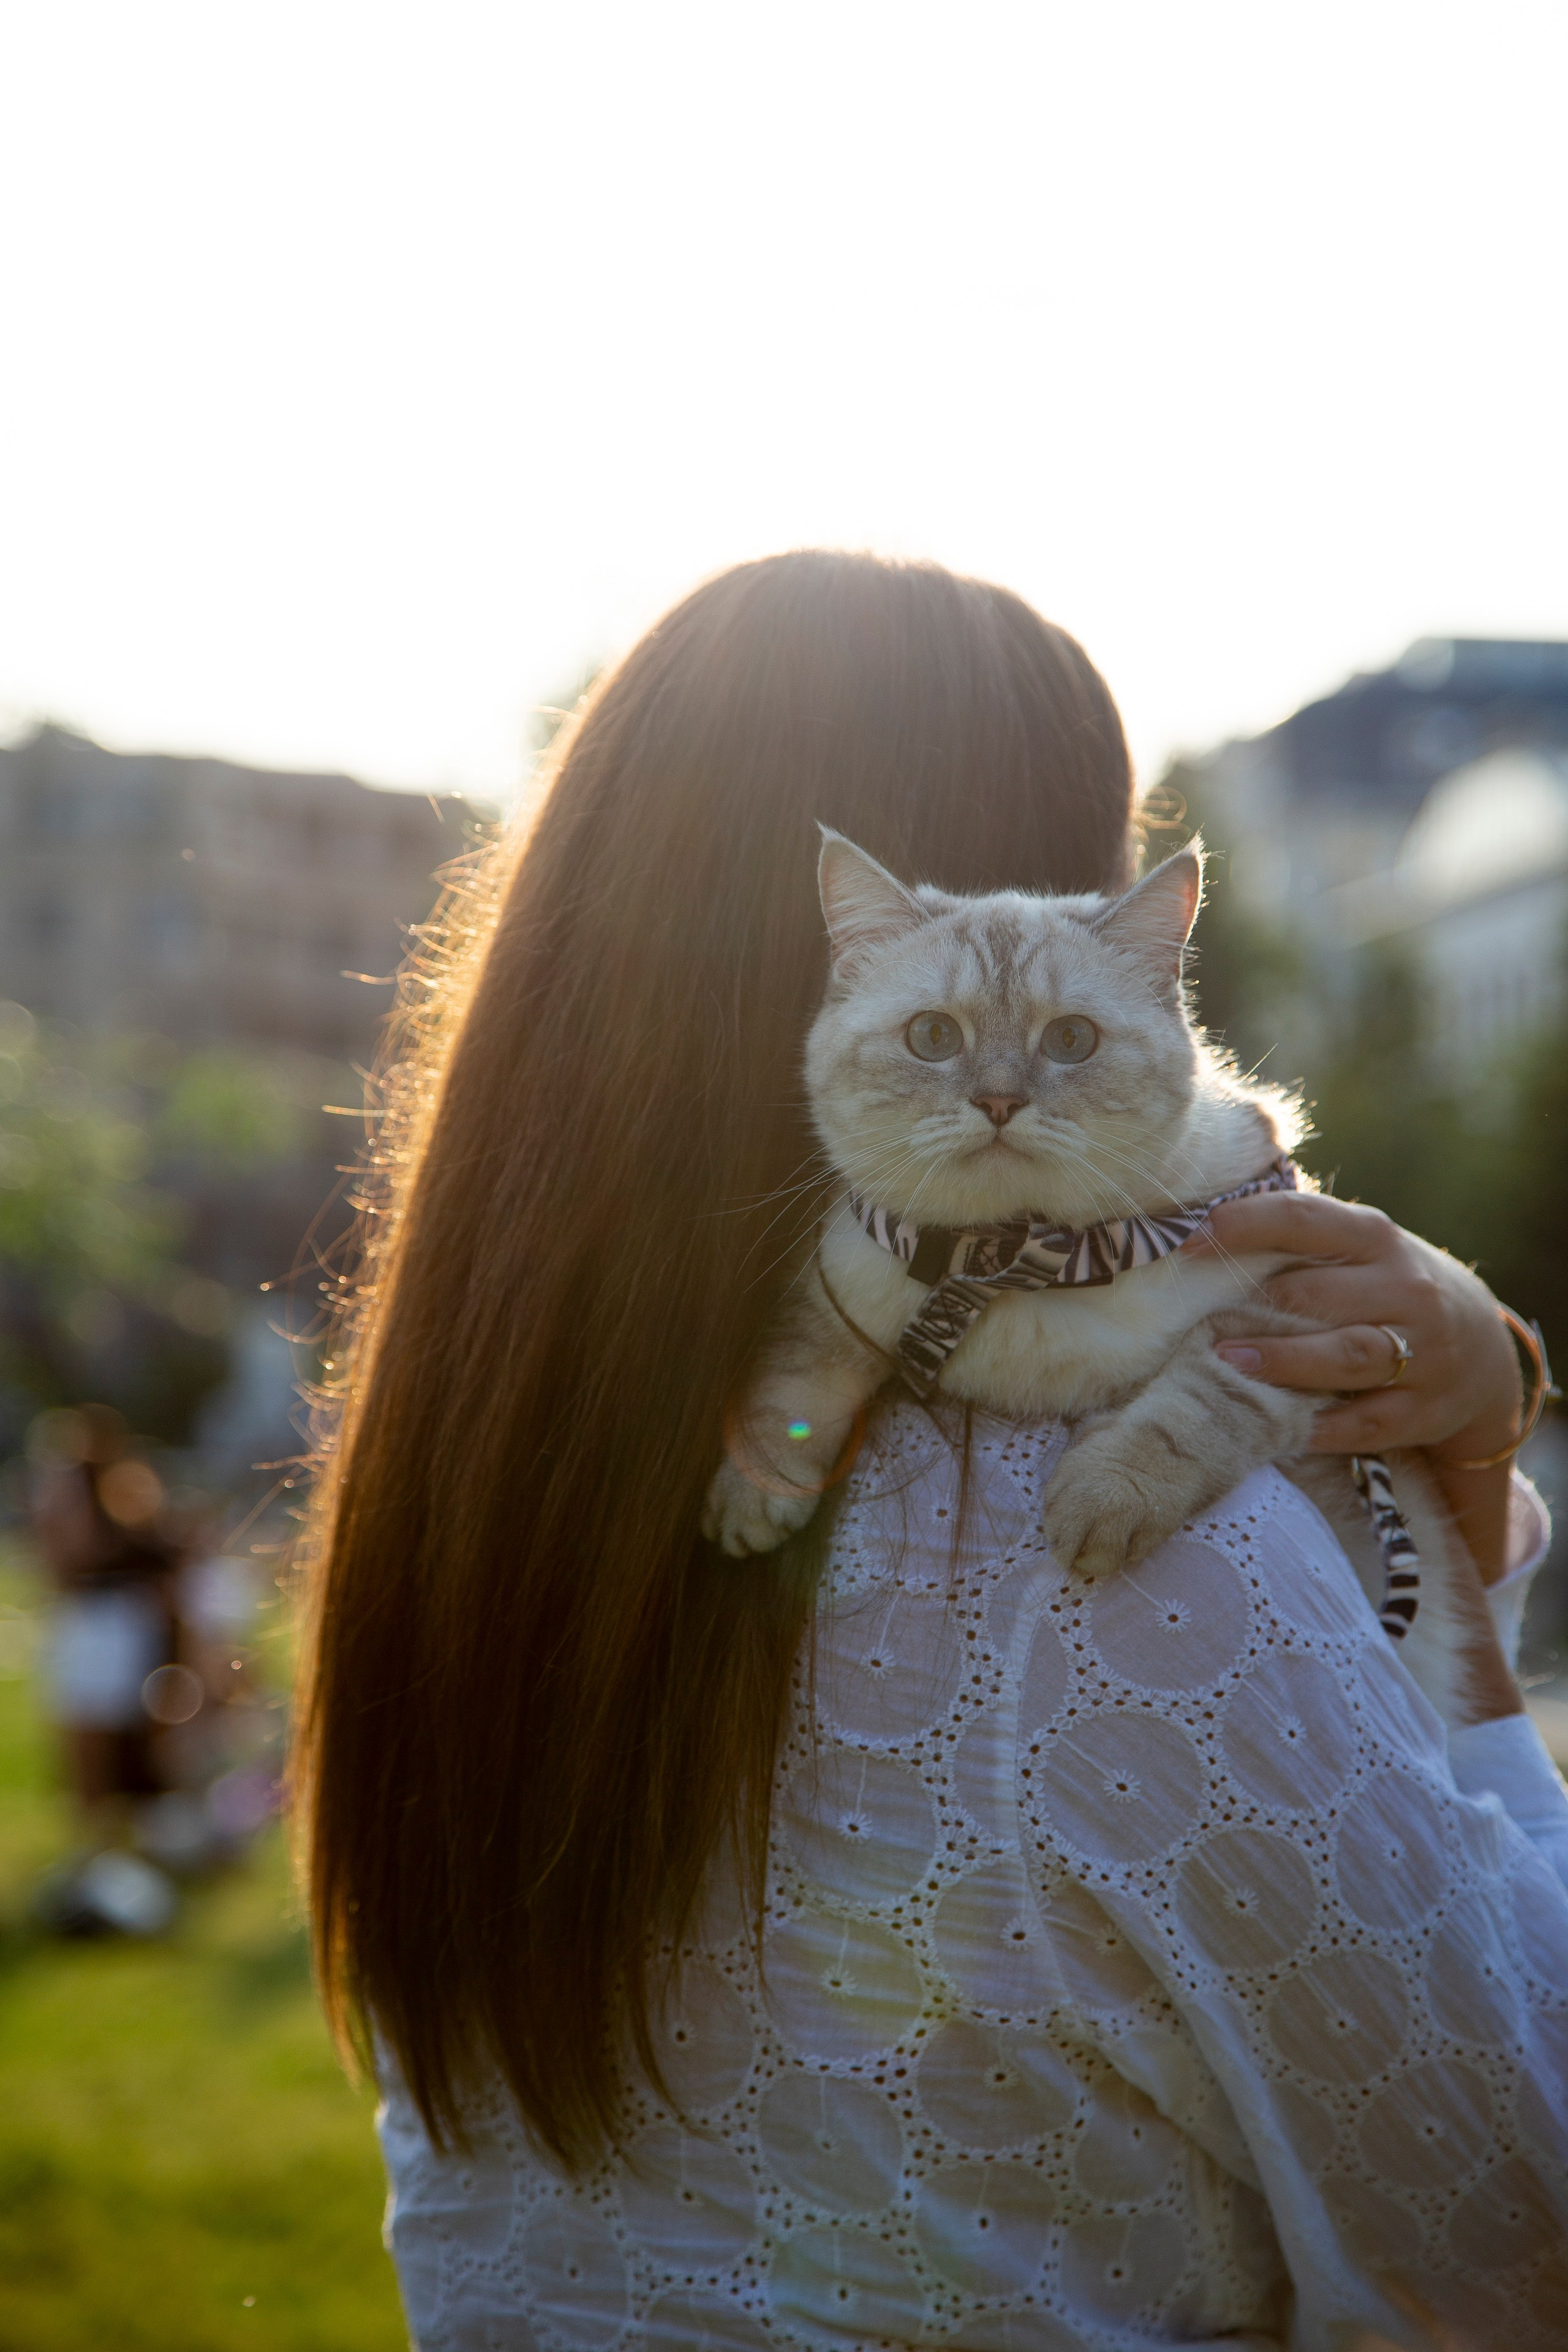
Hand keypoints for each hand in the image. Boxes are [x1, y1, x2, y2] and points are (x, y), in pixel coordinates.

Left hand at [1181, 1192, 1521, 1461]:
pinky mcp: (1424, 1410)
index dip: (1243, 1225)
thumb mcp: (1361, 1250)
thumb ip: (1300, 1239)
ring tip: (1228, 1364)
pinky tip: (1280, 1430)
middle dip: (1256, 1308)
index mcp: (1377, 1239)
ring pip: (1346, 1356)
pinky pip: (1366, 1423)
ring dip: (1283, 1361)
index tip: (1189, 1244)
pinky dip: (1322, 1428)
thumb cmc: (1388, 1289)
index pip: (1304, 1219)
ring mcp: (1422, 1352)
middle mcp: (1406, 1290)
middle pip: (1319, 1295)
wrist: (1483, 1350)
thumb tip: (1205, 1232)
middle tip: (1201, 1323)